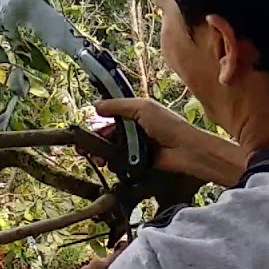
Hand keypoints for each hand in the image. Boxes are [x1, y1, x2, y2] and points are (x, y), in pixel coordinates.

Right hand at [88, 99, 244, 187]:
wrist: (186, 151)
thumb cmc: (169, 126)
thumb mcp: (142, 108)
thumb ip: (118, 106)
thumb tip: (96, 105)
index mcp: (137, 113)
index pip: (112, 115)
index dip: (99, 120)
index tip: (85, 125)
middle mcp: (136, 129)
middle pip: (109, 134)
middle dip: (95, 139)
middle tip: (82, 146)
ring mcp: (137, 146)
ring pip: (112, 149)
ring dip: (101, 152)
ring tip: (95, 156)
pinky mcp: (139, 162)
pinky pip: (121, 162)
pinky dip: (113, 163)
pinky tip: (107, 163)